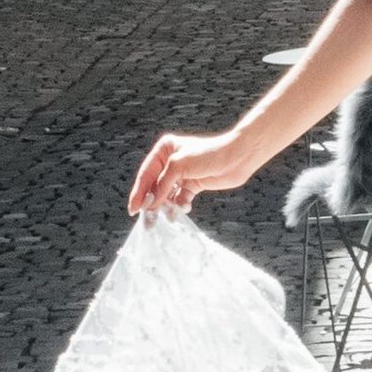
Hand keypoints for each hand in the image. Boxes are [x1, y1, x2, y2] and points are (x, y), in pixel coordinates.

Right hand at [128, 129, 252, 218]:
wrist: (238, 157)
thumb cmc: (209, 154)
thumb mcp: (179, 165)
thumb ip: (162, 185)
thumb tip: (151, 203)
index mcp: (164, 150)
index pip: (146, 174)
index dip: (139, 193)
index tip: (134, 209)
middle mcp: (170, 161)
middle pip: (155, 186)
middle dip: (151, 203)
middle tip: (146, 220)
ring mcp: (182, 174)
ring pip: (167, 194)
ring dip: (166, 206)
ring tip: (164, 218)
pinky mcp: (192, 184)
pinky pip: (180, 198)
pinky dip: (179, 206)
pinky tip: (183, 209)